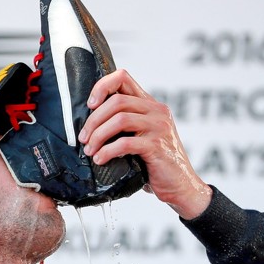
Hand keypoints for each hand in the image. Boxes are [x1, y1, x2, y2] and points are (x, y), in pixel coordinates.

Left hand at [80, 69, 210, 218]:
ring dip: (98, 135)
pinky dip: (108, 151)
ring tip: (90, 150)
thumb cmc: (154, 163)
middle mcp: (156, 111)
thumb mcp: (139, 137)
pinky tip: (100, 160)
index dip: (102, 86)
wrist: (180, 186)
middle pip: (117, 101)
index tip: (89, 105)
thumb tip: (88, 126)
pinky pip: (126, 143)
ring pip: (120, 119)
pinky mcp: (158, 146)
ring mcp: (159, 127)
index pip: (123, 77)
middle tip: (83, 138)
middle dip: (94, 120)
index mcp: (149, 104)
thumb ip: (123, 126)